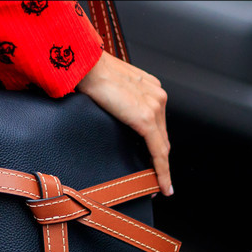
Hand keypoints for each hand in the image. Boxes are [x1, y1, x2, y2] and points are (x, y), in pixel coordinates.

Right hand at [77, 51, 171, 195]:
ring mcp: (154, 108)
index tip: (157, 158)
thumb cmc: (92, 73)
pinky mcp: (146, 120)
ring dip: (161, 166)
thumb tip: (117, 113)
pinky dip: (162, 171)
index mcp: (151, 87)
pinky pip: (158, 152)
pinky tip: (163, 185)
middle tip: (158, 178)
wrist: (87, 66)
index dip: (158, 142)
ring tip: (160, 185)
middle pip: (162, 135)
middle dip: (160, 157)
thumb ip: (122, 99)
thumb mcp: (113, 86)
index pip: (158, 121)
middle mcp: (158, 96)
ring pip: (162, 146)